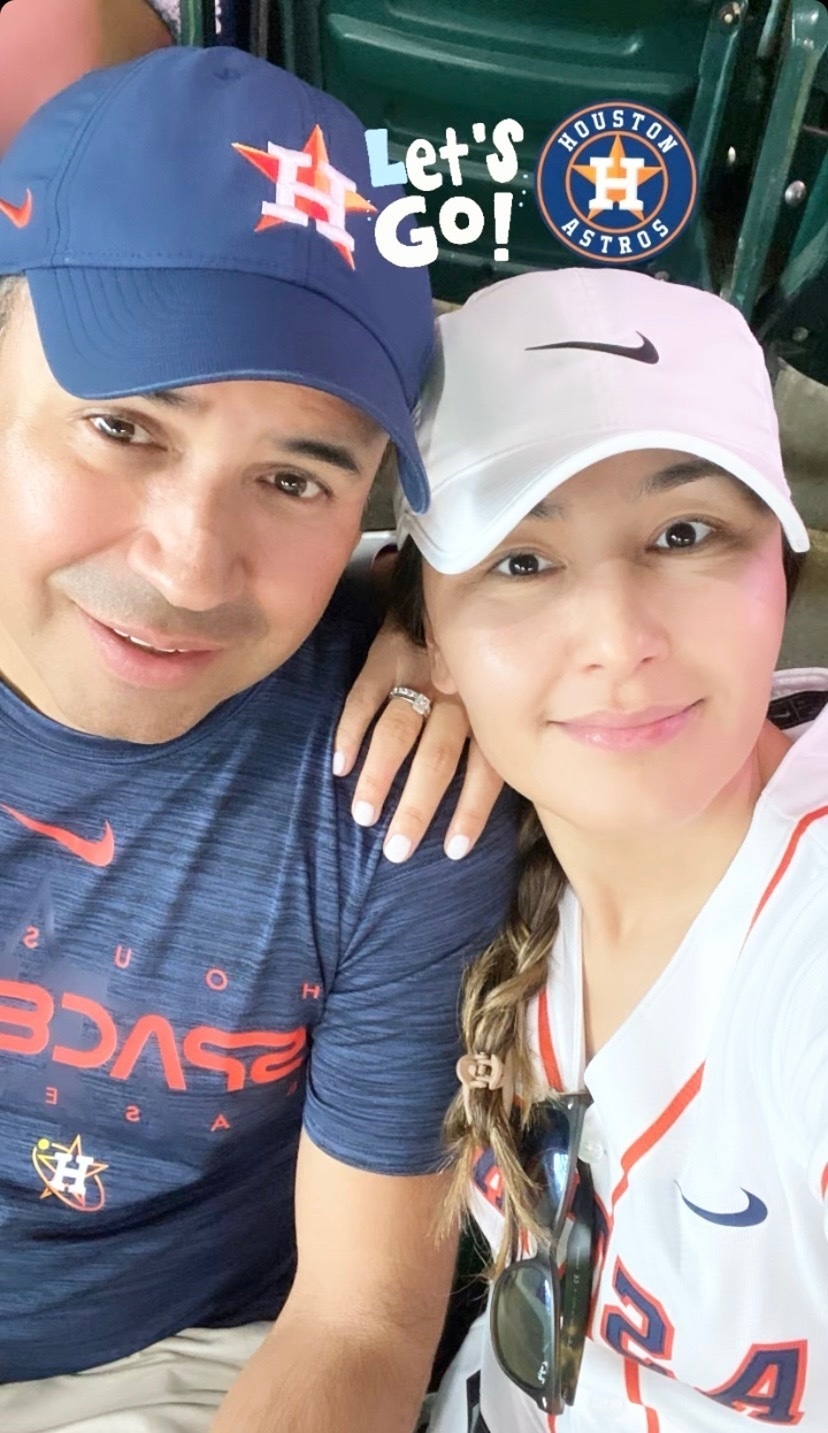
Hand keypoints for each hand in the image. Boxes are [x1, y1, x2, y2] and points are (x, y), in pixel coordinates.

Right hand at [333, 617, 502, 861]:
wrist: (455, 575)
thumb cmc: (485, 645)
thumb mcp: (507, 682)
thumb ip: (502, 725)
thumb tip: (520, 769)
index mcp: (489, 706)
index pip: (482, 767)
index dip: (469, 810)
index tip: (453, 851)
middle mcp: (457, 693)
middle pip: (437, 757)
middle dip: (417, 806)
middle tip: (397, 850)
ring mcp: (420, 672)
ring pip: (399, 731)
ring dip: (380, 776)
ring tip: (365, 816)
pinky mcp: (385, 654)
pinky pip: (365, 695)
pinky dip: (351, 730)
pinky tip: (340, 765)